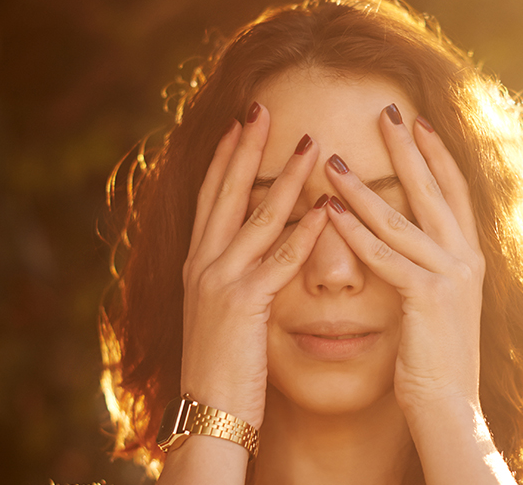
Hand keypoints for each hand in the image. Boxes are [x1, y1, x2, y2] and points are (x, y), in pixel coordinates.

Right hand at [180, 103, 327, 428]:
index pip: (209, 199)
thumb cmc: (220, 371)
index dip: (224, 159)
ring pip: (255, 217)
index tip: (240, 124)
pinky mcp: (243, 305)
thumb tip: (251, 257)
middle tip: (262, 107)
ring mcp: (219, 283)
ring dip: (285, 177)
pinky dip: (303, 232)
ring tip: (311, 143)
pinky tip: (325, 209)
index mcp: (196, 266)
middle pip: (224, 193)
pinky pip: (278, 260)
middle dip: (245, 147)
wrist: (205, 415)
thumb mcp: (219, 316)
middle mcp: (202, 266)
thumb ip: (233, 280)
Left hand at [322, 105, 485, 414]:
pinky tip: (329, 210)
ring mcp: (450, 277)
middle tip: (386, 111)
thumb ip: (430, 269)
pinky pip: (385, 255)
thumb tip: (410, 243)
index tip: (417, 122)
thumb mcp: (439, 305)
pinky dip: (355, 231)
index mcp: (470, 258)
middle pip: (434, 190)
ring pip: (400, 218)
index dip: (437, 155)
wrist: (450, 406)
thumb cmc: (435, 360)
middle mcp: (465, 260)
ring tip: (332, 158)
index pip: (455, 193)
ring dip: (363, 186)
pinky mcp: (427, 298)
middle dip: (408, 149)